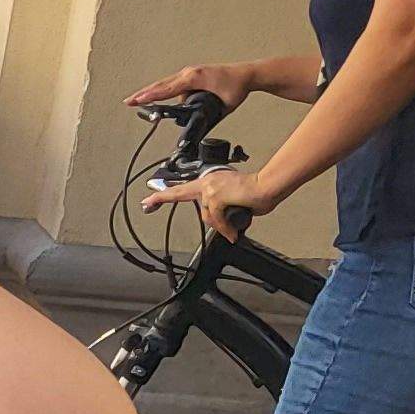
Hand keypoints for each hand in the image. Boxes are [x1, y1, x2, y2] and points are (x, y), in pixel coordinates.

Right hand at [128, 62, 264, 112]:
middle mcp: (189, 73)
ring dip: (152, 92)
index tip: (138, 100)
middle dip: (143, 94)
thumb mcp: (223, 106)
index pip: (168, 89)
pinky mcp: (191, 75)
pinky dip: (163, 91)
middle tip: (128, 102)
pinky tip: (156, 96)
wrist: (247, 74)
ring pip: (165, 84)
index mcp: (194, 78)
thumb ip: (208, 116)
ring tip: (137, 101)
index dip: (151, 96)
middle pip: (161, 85)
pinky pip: (173, 84)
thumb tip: (195, 127)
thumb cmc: (237, 87)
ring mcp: (189, 73)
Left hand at [149, 165, 267, 240]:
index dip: (166, 193)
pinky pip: (216, 219)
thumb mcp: (235, 198)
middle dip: (161, 198)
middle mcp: (209, 182)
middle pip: (180, 193)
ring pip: (207, 214)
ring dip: (220, 225)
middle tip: (146, 203)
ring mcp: (211, 189)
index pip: (184, 187)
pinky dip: (225, 228)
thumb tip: (221, 219)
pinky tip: (232, 233)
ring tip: (232, 229)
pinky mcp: (216, 197)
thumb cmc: (258, 192)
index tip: (150, 198)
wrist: (268, 186)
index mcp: (212, 180)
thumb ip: (223, 206)